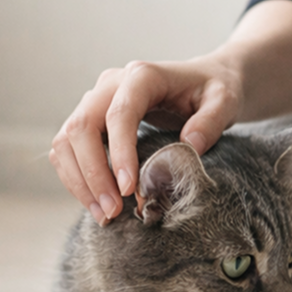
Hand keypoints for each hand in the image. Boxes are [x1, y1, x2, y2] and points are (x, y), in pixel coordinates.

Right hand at [49, 0, 291, 223]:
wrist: (206, 83)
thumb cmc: (215, 91)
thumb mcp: (225, 100)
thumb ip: (211, 121)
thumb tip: (189, 146)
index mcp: (142, 76)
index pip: (119, 114)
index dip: (120, 153)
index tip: (129, 190)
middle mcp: (111, 85)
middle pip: (81, 127)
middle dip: (93, 174)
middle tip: (113, 212)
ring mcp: (96, 101)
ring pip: (66, 140)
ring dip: (79, 181)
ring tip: (104, 215)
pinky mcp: (90, 121)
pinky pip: (67, 150)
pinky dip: (76, 178)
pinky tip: (97, 204)